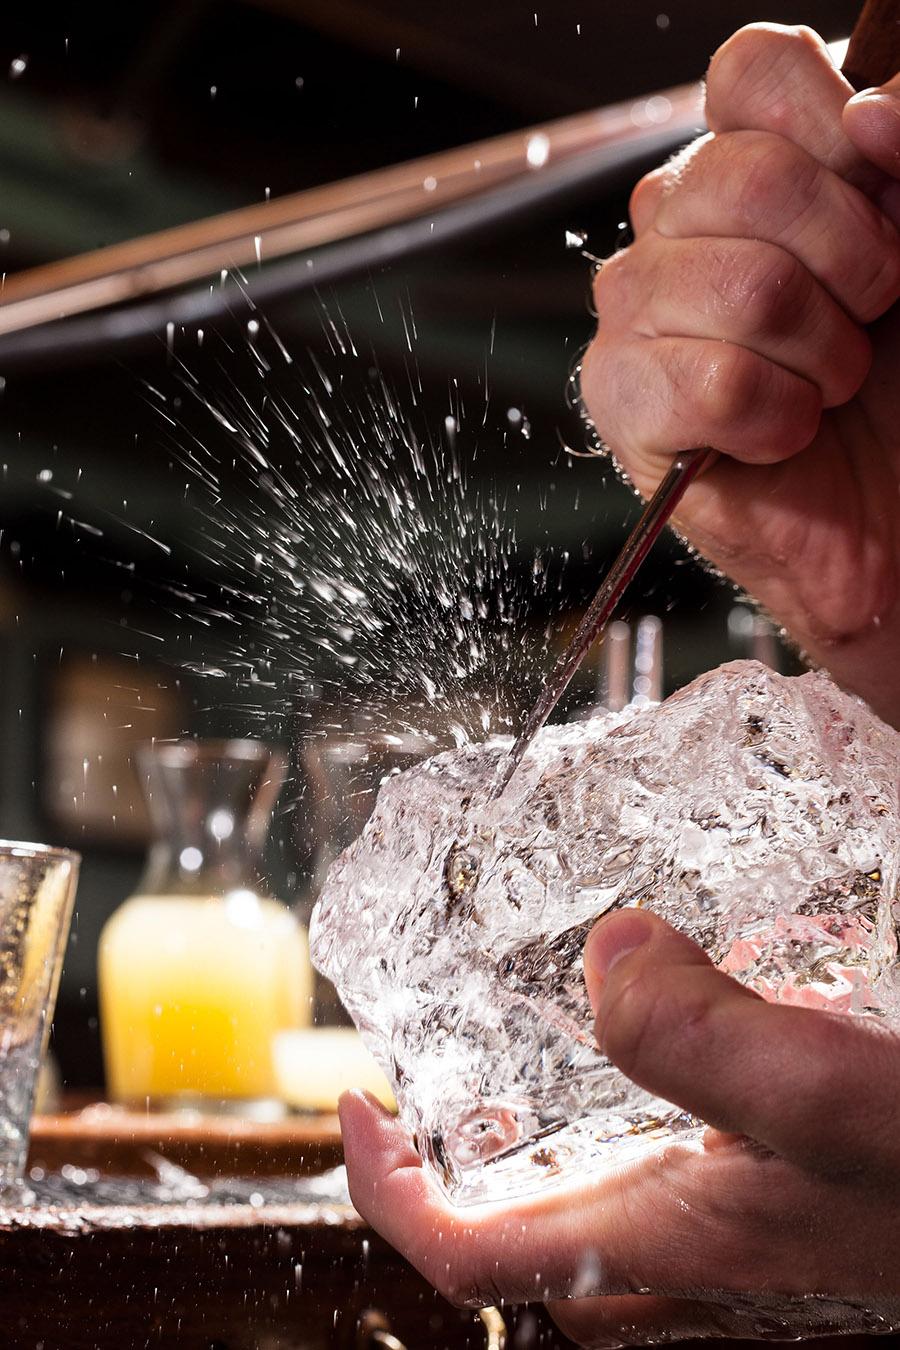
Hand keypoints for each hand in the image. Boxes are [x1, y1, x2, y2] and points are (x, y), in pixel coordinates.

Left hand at [340, 910, 899, 1344]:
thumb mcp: (822, 1090)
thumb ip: (693, 1030)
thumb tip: (600, 954)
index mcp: (672, 1246)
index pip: (471, 1259)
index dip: (388, 1191)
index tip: (357, 1101)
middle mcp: (701, 1265)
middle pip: (531, 1238)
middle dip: (466, 1165)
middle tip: (449, 1071)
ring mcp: (755, 1247)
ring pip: (610, 1207)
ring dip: (558, 1136)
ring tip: (548, 1040)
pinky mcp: (804, 1212)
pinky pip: (689, 1173)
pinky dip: (656, 1110)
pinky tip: (699, 1034)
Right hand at [579, 25, 899, 728]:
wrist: (893, 519)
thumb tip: (870, 114)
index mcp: (747, 168)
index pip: (752, 71)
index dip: (832, 121)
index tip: (886, 194)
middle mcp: (677, 229)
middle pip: (744, 174)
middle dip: (851, 261)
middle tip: (867, 318)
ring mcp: (637, 314)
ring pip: (741, 287)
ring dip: (821, 354)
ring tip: (823, 387)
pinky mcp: (623, 402)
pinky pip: (714, 383)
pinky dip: (780, 420)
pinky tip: (782, 436)